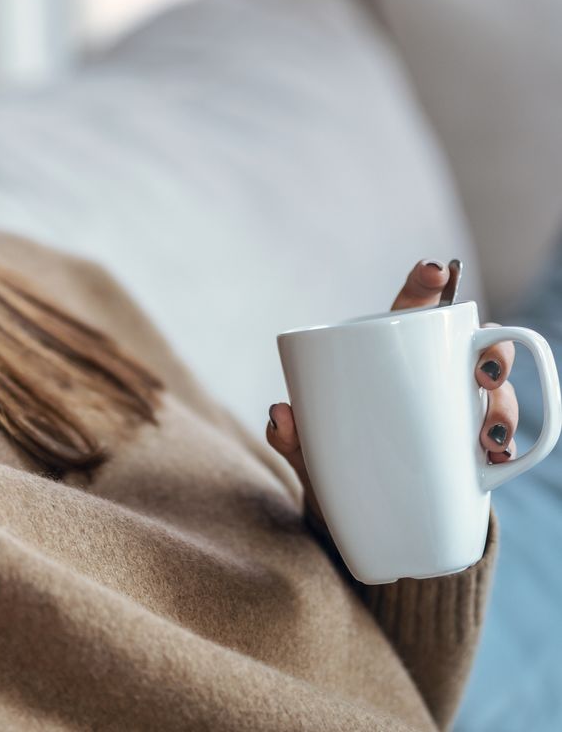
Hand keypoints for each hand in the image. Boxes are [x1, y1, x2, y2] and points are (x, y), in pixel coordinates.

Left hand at [265, 259, 518, 540]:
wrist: (354, 515)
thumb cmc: (331, 462)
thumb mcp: (307, 449)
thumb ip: (289, 435)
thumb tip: (280, 414)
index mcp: (386, 356)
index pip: (409, 308)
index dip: (426, 283)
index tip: (433, 271)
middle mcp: (429, 376)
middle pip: (473, 346)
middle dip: (494, 353)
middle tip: (481, 375)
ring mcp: (454, 411)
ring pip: (495, 393)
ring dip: (503, 409)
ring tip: (487, 439)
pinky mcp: (470, 450)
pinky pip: (501, 440)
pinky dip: (506, 449)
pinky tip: (496, 460)